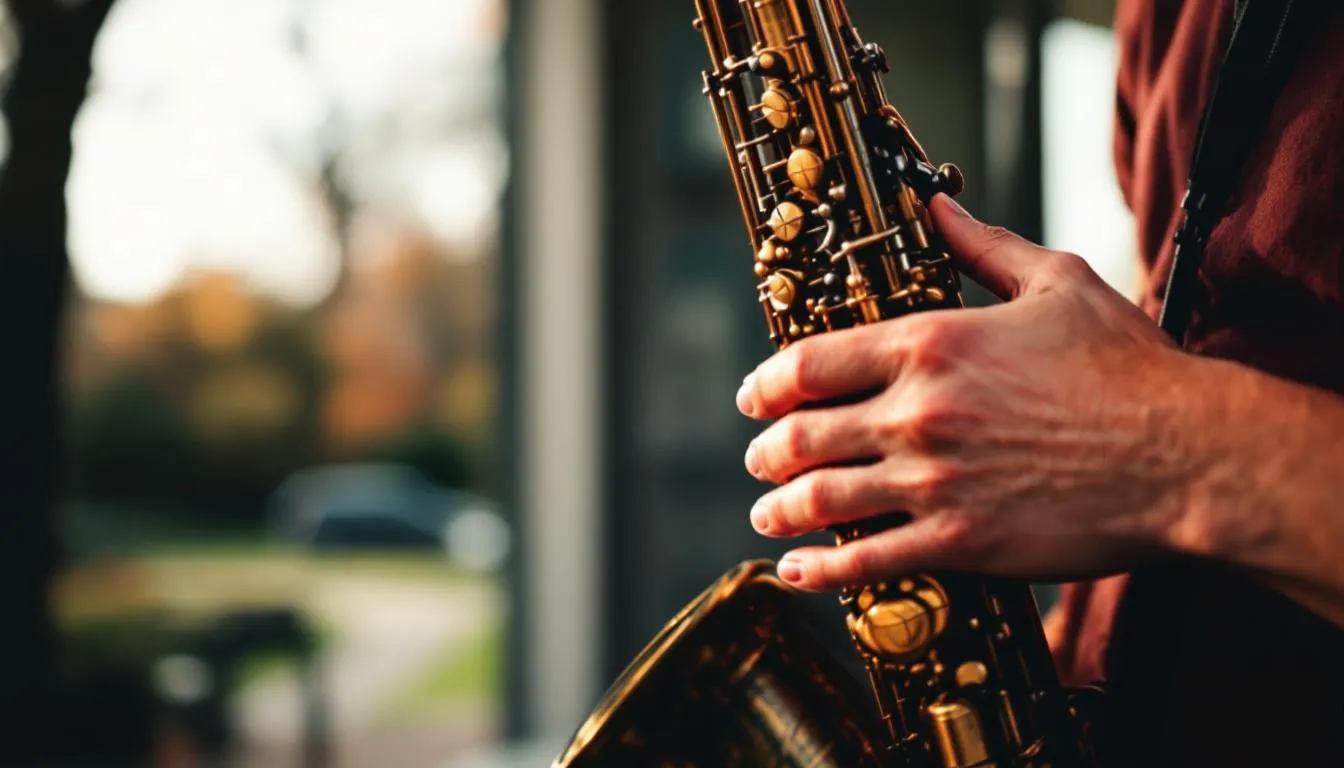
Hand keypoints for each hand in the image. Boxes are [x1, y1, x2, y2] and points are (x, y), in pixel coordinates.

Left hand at [737, 194, 1206, 591]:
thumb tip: (938, 206)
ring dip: (778, 508)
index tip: (753, 397)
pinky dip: (820, 570)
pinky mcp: (959, 542)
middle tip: (757, 458)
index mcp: (931, 344)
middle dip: (765, 450)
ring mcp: (933, 481)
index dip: (767, 384)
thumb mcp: (1056, 283)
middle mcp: (917, 412)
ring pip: (820, 500)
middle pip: (802, 435)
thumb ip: (983, 247)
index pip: (811, 363)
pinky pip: (866, 564)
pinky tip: (799, 570)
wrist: (1187, 454)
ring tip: (765, 513)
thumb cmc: (1129, 367)